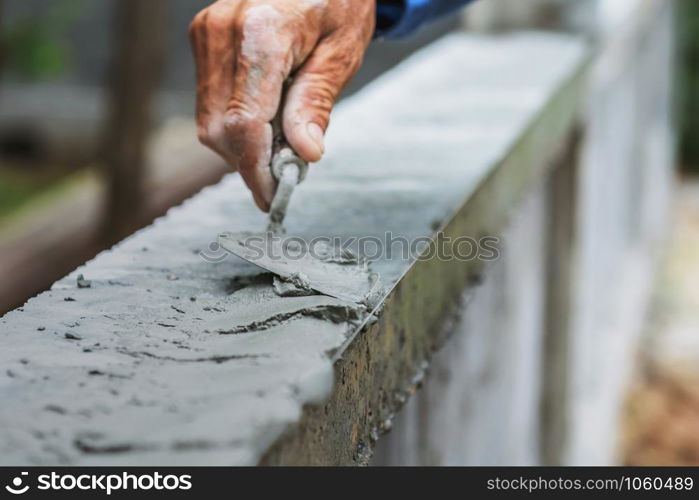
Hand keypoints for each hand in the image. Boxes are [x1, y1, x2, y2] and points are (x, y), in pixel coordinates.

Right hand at [189, 0, 375, 210]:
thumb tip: (304, 155)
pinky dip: (236, 124)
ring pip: (209, 121)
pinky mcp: (203, 39)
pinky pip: (211, 101)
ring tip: (282, 143)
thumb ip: (316, 103)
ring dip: (242, 146)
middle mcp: (222, 32)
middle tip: (287, 173)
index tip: (273, 198)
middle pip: (220, 129)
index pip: (245, 122)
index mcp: (261, 33)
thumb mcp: (342, 53)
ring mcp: (206, 34)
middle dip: (250, 162)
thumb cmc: (339, 1)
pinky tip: (266, 121)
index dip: (256, 170)